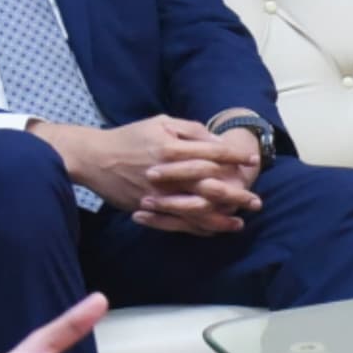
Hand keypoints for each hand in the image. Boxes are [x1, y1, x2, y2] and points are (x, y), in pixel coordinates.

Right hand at [45, 116, 260, 234]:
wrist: (95, 158)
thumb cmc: (130, 137)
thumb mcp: (160, 122)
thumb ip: (189, 130)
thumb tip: (215, 141)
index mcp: (172, 148)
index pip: (212, 153)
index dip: (235, 157)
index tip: (253, 162)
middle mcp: (168, 172)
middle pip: (209, 185)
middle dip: (235, 194)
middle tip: (256, 201)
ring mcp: (158, 194)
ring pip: (195, 210)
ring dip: (220, 218)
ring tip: (239, 223)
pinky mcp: (148, 208)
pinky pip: (177, 222)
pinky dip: (196, 227)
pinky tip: (211, 230)